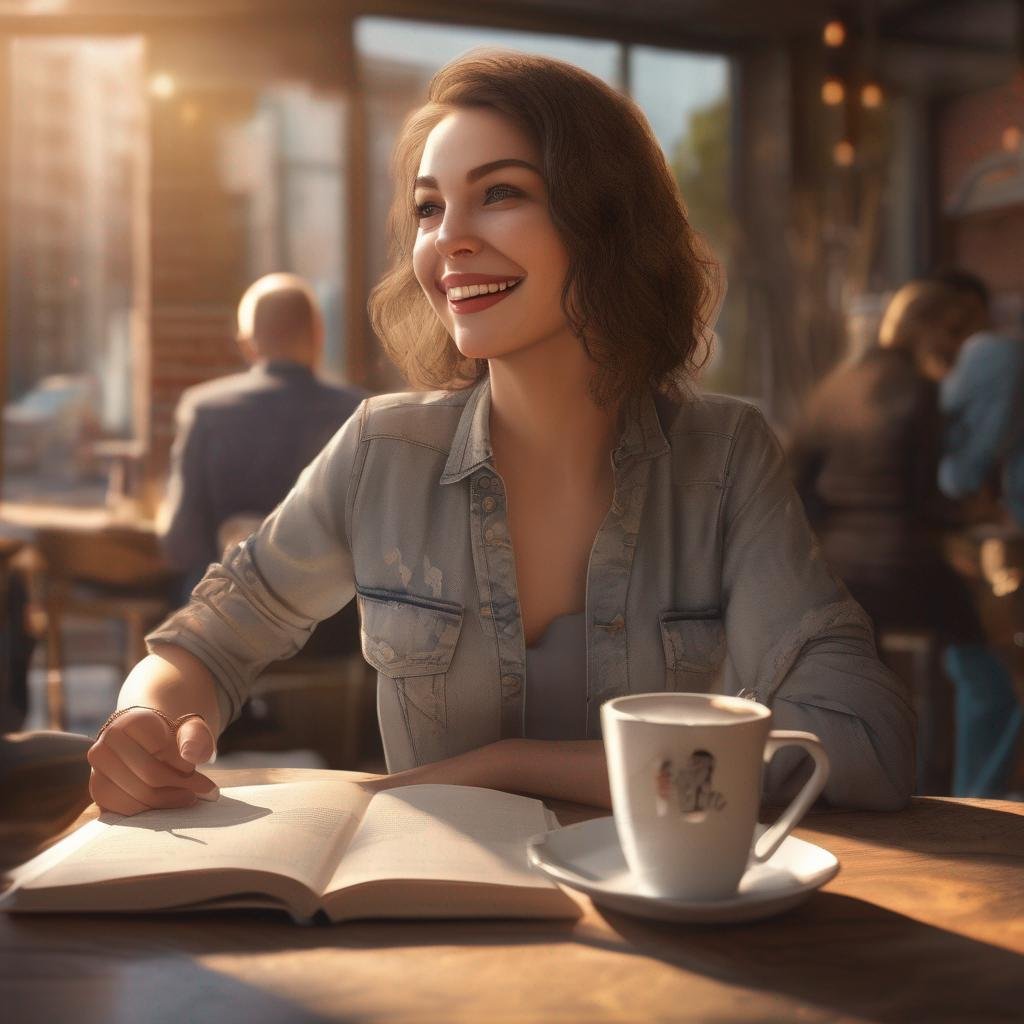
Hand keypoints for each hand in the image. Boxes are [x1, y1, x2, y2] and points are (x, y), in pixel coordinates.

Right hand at [87, 707, 219, 815]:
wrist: (147, 744)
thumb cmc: (172, 737)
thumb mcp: (190, 728)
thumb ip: (196, 736)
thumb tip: (191, 755)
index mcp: (127, 722)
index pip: (161, 750)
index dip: (184, 762)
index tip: (196, 767)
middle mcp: (104, 745)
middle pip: (150, 776)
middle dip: (182, 785)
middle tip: (206, 790)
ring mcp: (96, 771)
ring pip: (137, 797)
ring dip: (168, 801)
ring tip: (189, 796)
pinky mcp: (98, 793)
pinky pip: (124, 811)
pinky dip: (150, 811)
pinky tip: (167, 803)